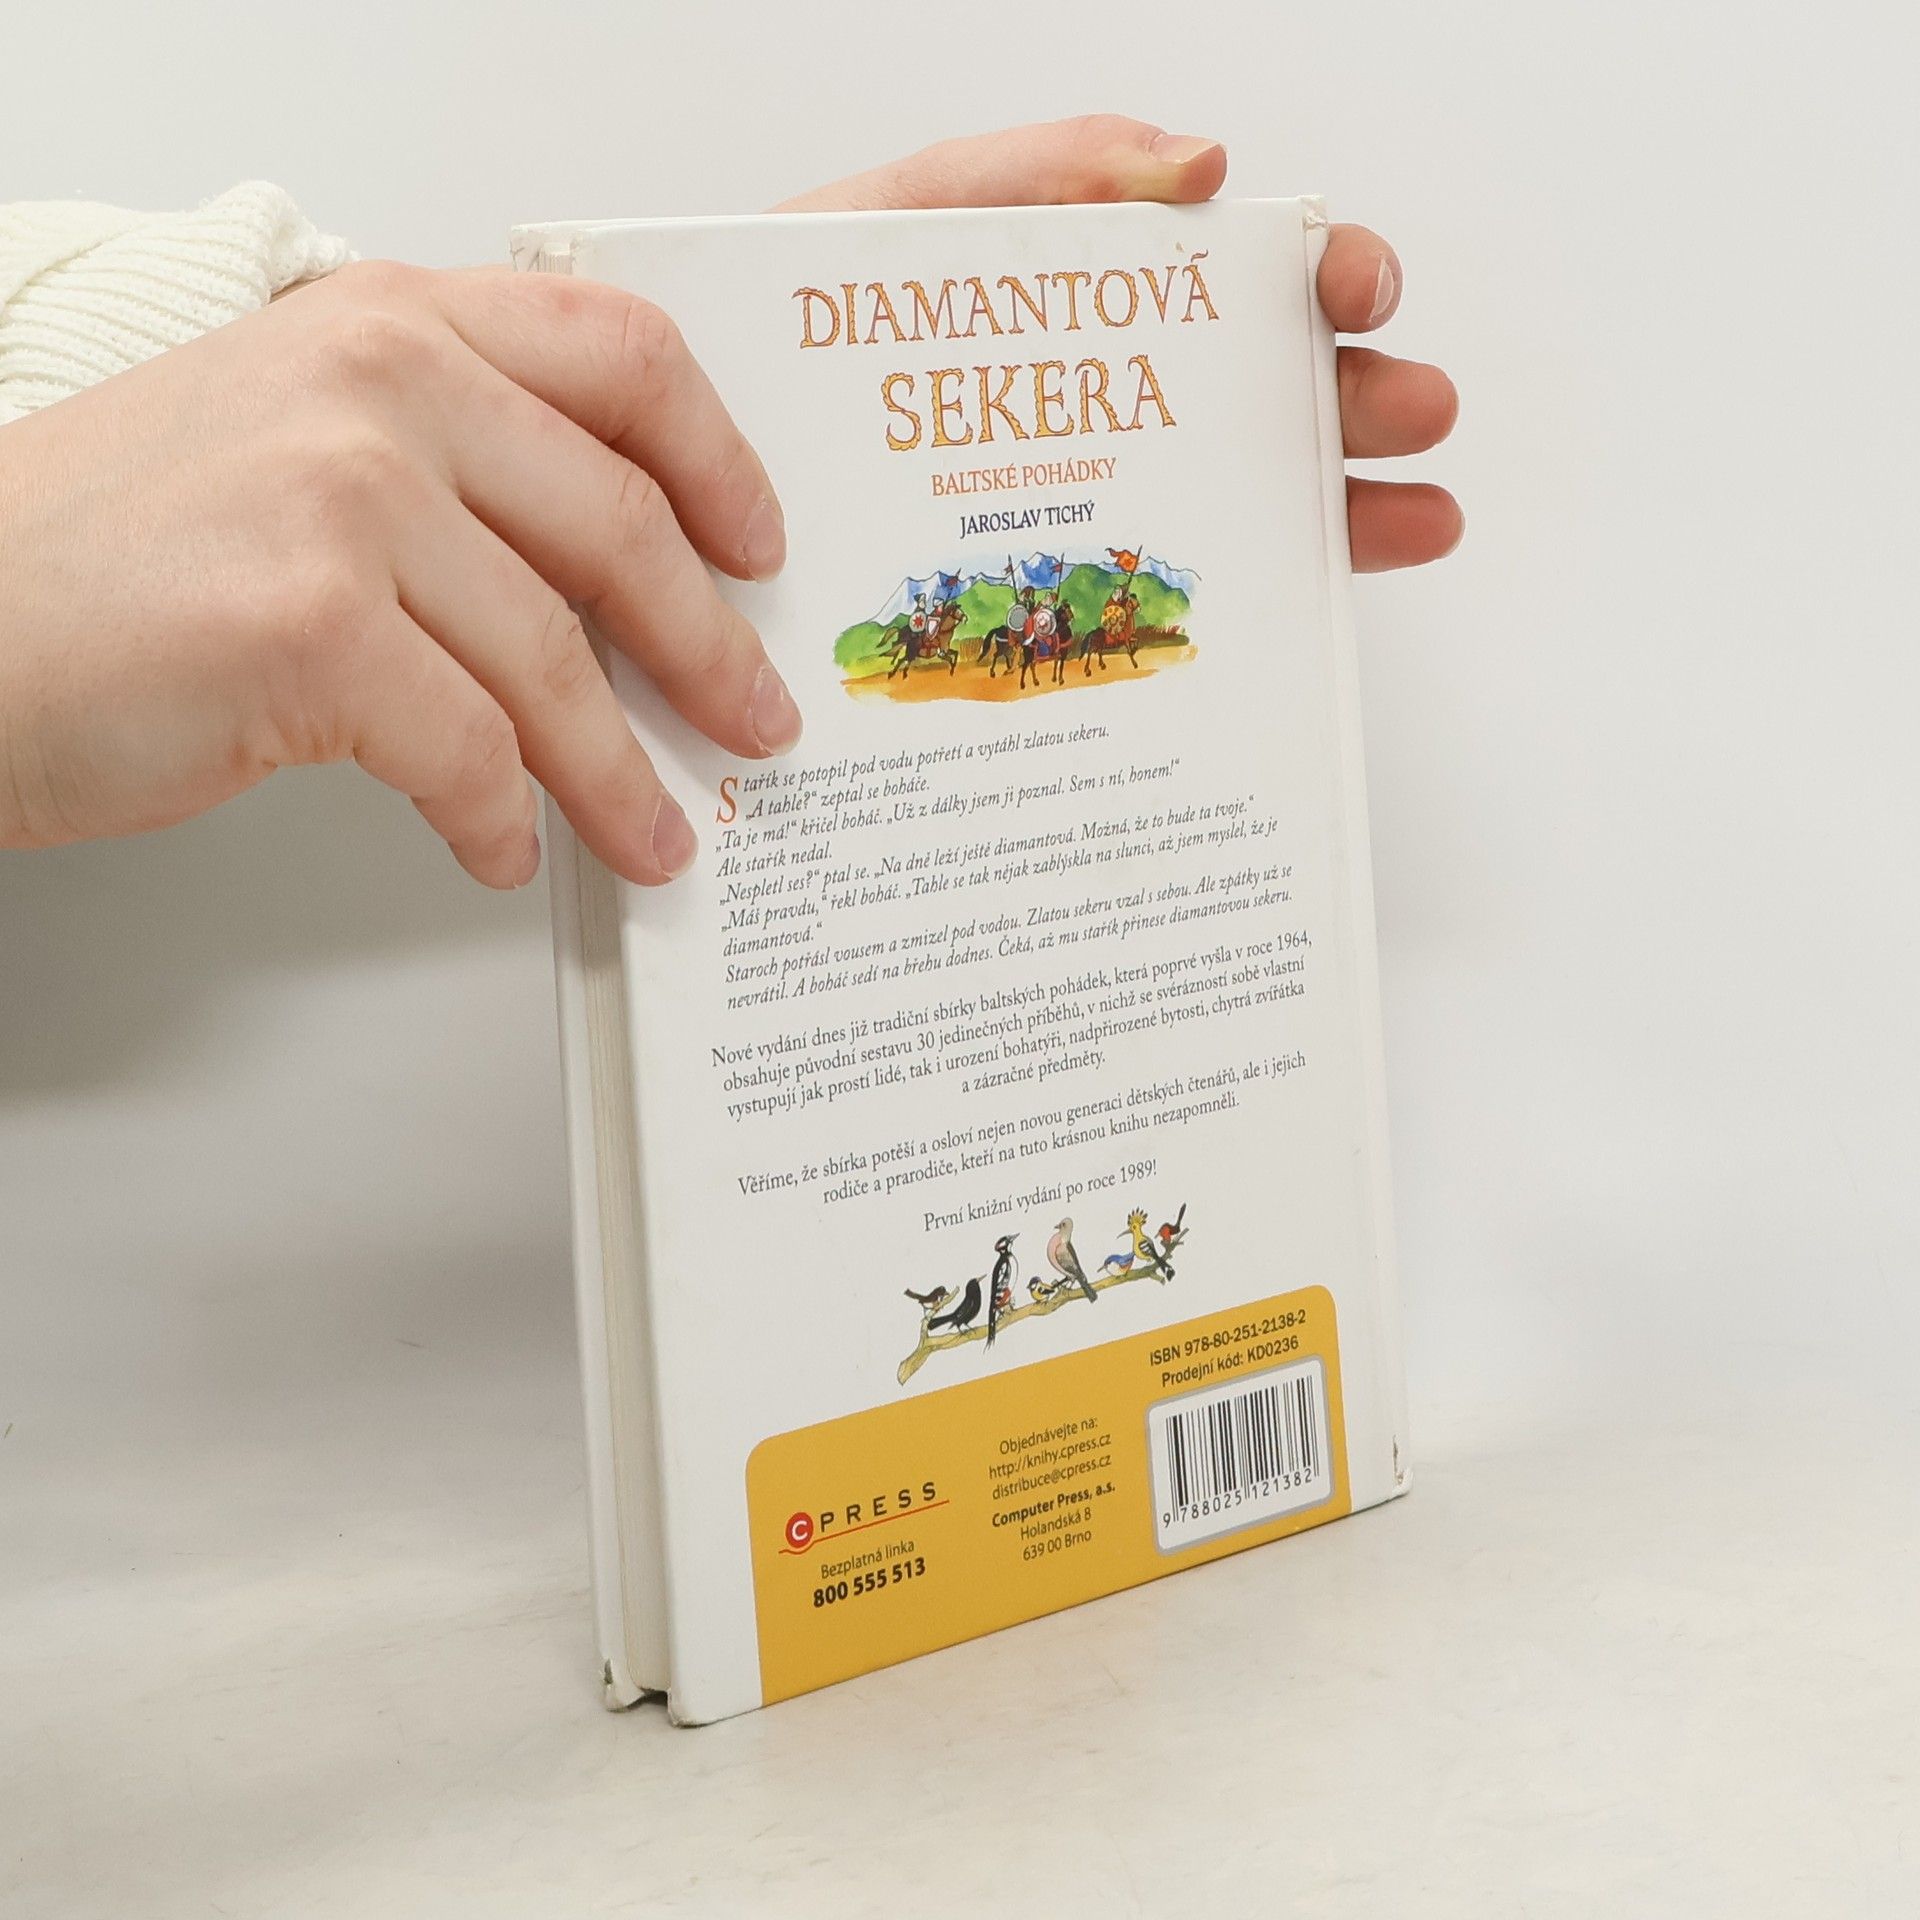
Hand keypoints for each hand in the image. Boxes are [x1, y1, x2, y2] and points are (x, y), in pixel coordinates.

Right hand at [0, 264, 796, 885]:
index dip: (716, 460)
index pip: (618, 353)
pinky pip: (469, 750)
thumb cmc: (113, 551)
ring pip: (554, 660)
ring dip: (619, 774)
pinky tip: (503, 849)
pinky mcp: (311, 627)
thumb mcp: (293, 434)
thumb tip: (610, 581)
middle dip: (707, 650)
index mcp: (390, 320)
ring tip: (657, 835)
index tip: (758, 547)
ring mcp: (344, 498)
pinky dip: (502, 819)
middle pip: (619, 524)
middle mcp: (378, 384)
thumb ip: (449, 459)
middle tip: (754, 723)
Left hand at [780, 115, 1460, 571]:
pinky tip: (1308, 605)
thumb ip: (1043, 174)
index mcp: (1077, 305)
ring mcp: (1066, 502)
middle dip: (1353, 401)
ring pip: (1230, 502)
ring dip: (1336, 504)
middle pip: (1254, 397)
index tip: (1355, 293)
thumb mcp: (906, 219)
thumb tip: (1200, 166)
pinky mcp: (1030, 595)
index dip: (1311, 278)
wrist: (672, 452)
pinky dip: (1235, 608)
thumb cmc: (785, 322)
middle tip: (1413, 411)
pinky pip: (1144, 602)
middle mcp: (1090, 404)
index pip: (1228, 283)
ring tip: (1413, 517)